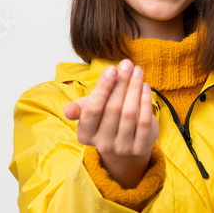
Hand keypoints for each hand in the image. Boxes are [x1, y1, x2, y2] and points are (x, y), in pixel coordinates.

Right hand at [64, 60, 158, 186]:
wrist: (126, 139)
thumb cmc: (104, 118)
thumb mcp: (89, 111)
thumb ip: (79, 107)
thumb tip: (68, 110)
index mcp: (85, 135)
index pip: (92, 110)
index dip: (103, 88)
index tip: (112, 69)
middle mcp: (103, 145)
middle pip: (113, 109)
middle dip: (121, 83)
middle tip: (127, 64)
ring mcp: (122, 148)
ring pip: (130, 113)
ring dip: (135, 88)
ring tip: (137, 71)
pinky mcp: (140, 147)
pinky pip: (144, 122)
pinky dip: (145, 101)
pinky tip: (145, 87)